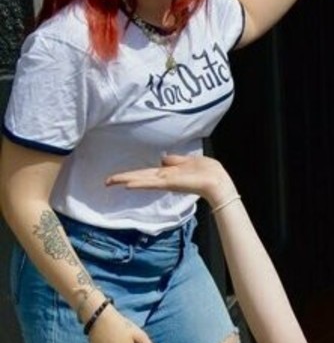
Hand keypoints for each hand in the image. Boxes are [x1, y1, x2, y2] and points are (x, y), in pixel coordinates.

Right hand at [107, 152, 233, 207]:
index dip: (132, 174)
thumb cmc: (208, 171)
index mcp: (168, 172)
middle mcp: (164, 178)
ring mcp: (166, 181)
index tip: (118, 176)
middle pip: (140, 177)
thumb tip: (162, 158)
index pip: (146, 173)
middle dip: (123, 178)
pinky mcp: (170, 183)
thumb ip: (175, 160)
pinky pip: (152, 183)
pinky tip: (128, 184)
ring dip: (127, 180)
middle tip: (106, 181)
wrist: (218, 181)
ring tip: (111, 182)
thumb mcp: (189, 161)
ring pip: (142, 180)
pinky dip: (140, 183)